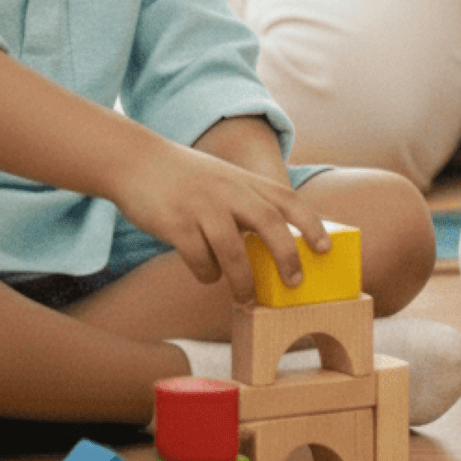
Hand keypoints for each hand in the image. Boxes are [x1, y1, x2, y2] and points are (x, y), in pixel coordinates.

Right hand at [110, 139, 332, 303]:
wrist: (135, 161)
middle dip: (286, 255)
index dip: (311, 224)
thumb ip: (246, 204)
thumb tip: (271, 245)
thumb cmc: (184, 178)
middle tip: (294, 283)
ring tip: (246, 299)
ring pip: (232, 249)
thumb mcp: (223, 180)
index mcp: (243, 181)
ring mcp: (201, 206)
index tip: (326, 249)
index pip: (288, 200)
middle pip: (268, 222)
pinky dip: (206, 273)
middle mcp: (227, 190)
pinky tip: (207, 275)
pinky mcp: (175, 222)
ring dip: (243, 280)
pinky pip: (198, 257)